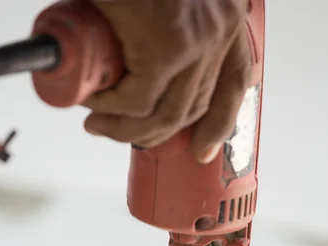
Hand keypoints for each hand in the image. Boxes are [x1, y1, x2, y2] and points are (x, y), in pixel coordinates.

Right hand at [84, 0, 250, 162]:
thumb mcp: (168, 2)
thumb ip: (167, 27)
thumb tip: (138, 66)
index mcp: (225, 18)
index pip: (234, 83)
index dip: (219, 124)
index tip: (203, 150)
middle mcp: (218, 32)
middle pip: (194, 108)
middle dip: (153, 132)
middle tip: (118, 130)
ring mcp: (195, 42)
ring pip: (166, 115)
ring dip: (127, 130)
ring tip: (97, 123)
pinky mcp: (165, 47)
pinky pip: (137, 101)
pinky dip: (112, 110)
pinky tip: (93, 102)